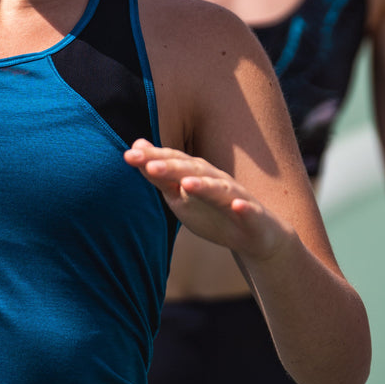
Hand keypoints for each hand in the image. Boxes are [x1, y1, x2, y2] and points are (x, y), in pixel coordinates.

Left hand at [123, 140, 292, 261]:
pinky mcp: (252, 215)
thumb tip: (134, 149)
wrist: (255, 235)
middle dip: (172, 167)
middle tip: (149, 165)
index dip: (152, 159)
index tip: (129, 155)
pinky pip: (248, 210)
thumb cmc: (213, 212)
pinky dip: (243, 207)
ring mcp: (235, 196)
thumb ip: (159, 175)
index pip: (172, 163)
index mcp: (196, 175)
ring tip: (187, 184)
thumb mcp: (180, 196)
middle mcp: (215, 180)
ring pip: (219, 188)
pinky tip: (237, 205)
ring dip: (204, 185)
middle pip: (192, 171)